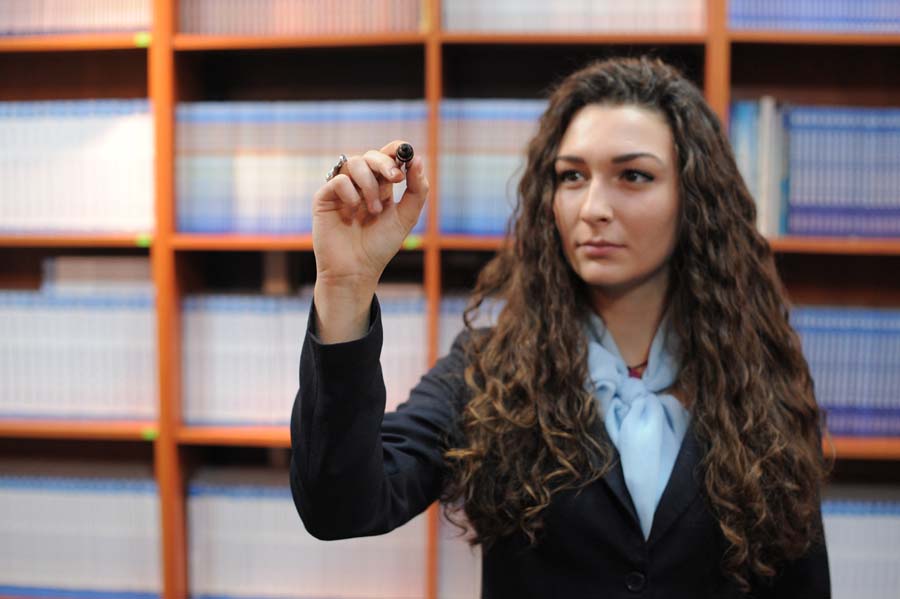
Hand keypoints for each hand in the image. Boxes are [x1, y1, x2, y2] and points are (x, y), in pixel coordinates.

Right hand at [312, 140, 428, 291]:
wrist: (355, 270)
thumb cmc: (379, 247)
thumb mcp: (406, 218)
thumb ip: (417, 191)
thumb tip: (419, 160)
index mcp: (381, 186)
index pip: (388, 156)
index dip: (397, 150)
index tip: (408, 157)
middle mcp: (361, 184)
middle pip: (372, 155)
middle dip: (386, 164)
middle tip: (396, 179)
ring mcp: (342, 189)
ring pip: (355, 163)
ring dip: (369, 184)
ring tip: (374, 210)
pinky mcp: (324, 197)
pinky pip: (338, 180)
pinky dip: (350, 193)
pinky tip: (352, 213)